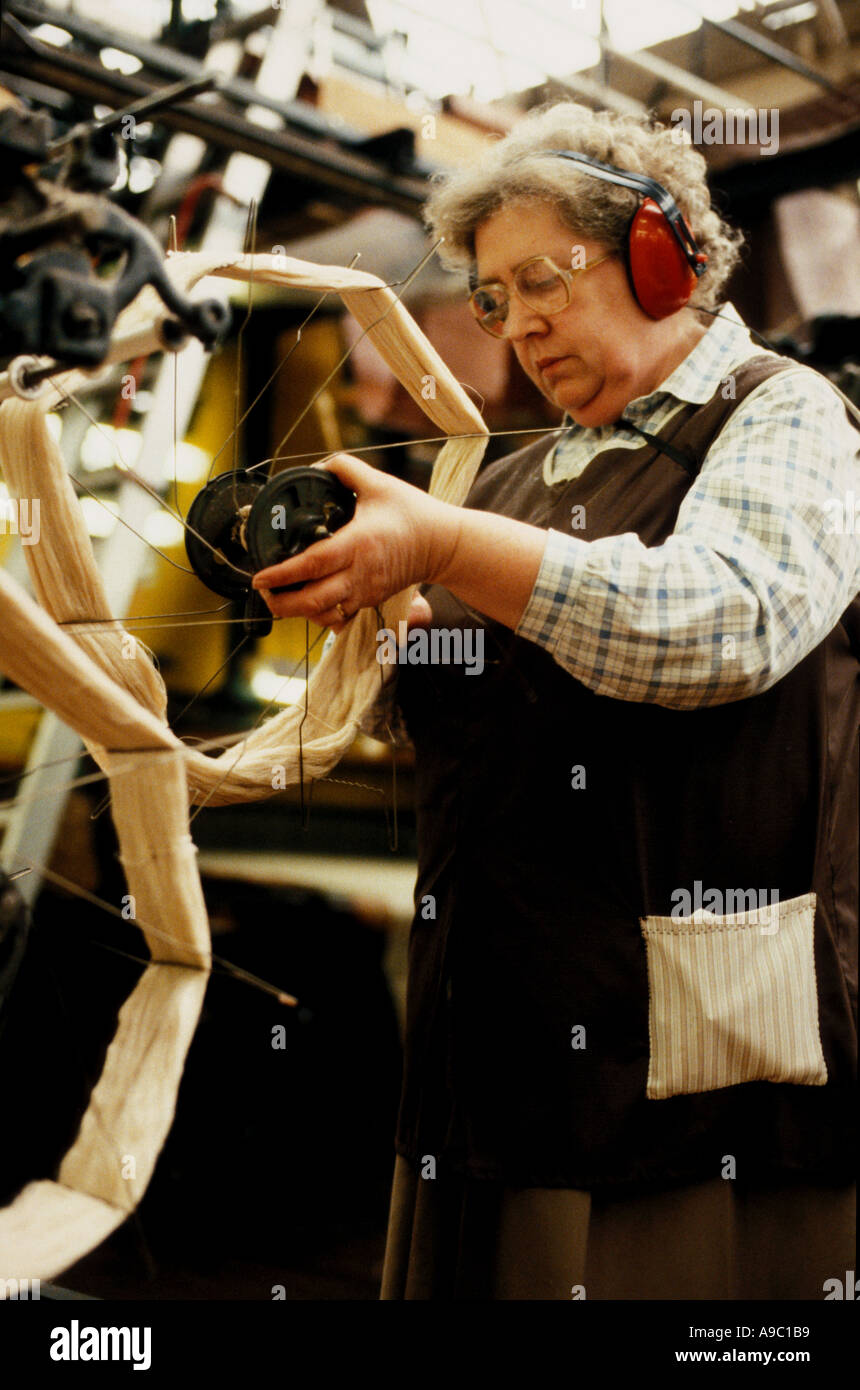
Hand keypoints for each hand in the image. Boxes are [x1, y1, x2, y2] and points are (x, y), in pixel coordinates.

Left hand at [250, 454, 457, 631]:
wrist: (444, 543)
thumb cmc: (413, 513)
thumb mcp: (379, 483)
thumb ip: (346, 469)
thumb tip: (317, 467)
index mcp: (359, 543)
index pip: (313, 564)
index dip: (282, 573)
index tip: (260, 576)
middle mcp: (361, 573)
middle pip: (313, 600)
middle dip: (282, 602)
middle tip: (264, 592)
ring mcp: (367, 592)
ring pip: (326, 615)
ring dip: (300, 612)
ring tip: (281, 598)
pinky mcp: (372, 600)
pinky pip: (341, 618)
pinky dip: (322, 617)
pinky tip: (310, 605)